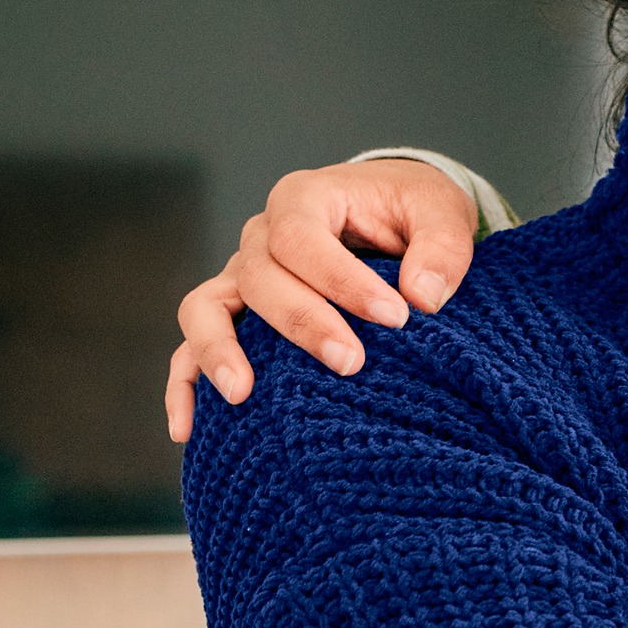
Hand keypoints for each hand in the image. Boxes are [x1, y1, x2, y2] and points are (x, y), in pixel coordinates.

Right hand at [163, 159, 479, 442]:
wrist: (391, 213)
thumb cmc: (412, 210)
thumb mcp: (442, 211)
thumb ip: (441, 247)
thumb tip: (423, 296)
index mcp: (305, 198)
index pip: (302, 237)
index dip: (341, 279)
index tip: (396, 316)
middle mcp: (261, 236)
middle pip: (258, 277)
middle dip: (302, 322)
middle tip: (352, 362)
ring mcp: (241, 278)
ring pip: (203, 308)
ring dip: (218, 351)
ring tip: (243, 394)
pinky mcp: (236, 317)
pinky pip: (191, 348)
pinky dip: (185, 385)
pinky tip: (189, 429)